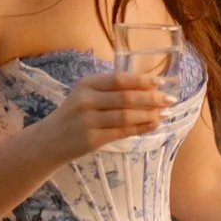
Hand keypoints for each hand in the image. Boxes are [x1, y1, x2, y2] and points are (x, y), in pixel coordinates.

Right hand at [36, 65, 168, 161]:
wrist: (50, 140)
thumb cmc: (73, 115)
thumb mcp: (85, 94)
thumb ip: (109, 89)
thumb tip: (146, 88)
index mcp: (87, 84)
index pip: (119, 79)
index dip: (142, 81)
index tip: (161, 82)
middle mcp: (86, 100)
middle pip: (126, 97)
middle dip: (152, 98)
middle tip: (170, 99)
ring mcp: (88, 120)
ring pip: (126, 116)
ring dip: (149, 114)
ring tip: (164, 114)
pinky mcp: (92, 139)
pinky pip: (122, 132)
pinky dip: (140, 128)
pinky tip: (153, 125)